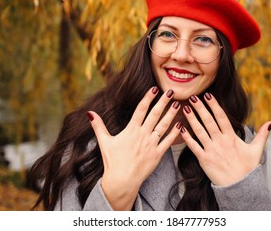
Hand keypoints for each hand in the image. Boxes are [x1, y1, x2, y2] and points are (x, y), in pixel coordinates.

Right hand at [87, 87, 180, 209]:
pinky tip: (181, 124)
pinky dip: (175, 132)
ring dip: (171, 113)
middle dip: (163, 101)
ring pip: (164, 125)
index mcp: (131, 130)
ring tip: (178, 103)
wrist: (122, 181)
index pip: (141, 109)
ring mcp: (151, 144)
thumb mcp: (104, 142)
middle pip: (155, 114)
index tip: (154, 89)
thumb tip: (90, 113)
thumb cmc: (112, 162)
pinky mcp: (157, 154)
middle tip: (171, 91)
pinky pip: (168, 141)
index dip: (148, 98)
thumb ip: (98, 126)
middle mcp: (142, 135)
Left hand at [181, 93, 270, 186]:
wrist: (240, 187)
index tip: (207, 95)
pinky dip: (187, 137)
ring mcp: (211, 150)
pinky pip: (194, 146)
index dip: (214, 105)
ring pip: (199, 131)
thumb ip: (262, 134)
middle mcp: (220, 142)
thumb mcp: (257, 150)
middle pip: (208, 121)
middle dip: (200, 108)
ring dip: (191, 119)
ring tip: (185, 108)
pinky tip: (180, 128)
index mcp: (231, 137)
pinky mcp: (204, 160)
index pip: (221, 117)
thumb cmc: (248, 168)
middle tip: (193, 97)